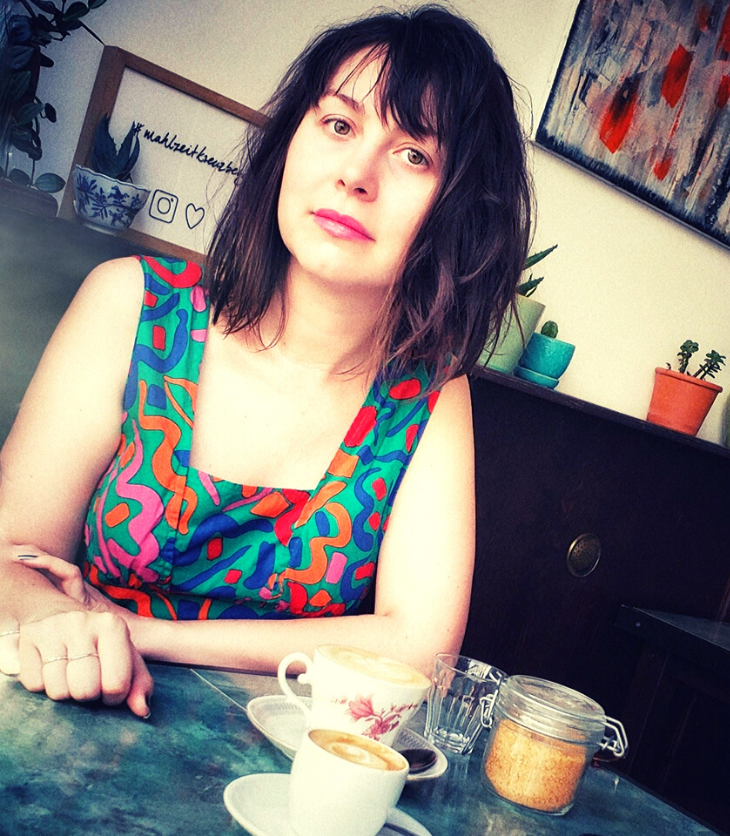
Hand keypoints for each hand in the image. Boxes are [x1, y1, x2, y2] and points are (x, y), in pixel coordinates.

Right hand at [4, 551, 153, 717]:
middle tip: (87, 680)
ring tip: (69, 673)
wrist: (58, 613)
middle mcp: (82, 623)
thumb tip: (142, 710)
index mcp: (112, 626)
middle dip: (87, 695)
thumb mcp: (125, 656)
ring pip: (58, 691)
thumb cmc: (98, 642)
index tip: (109, 688)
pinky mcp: (28, 637)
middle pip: (84, 690)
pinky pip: (34, 685)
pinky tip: (50, 668)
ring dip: (64, 692)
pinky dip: (42, 685)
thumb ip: (139, 683)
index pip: (116, 684)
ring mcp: (52, 628)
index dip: (113, 697)